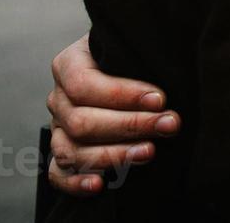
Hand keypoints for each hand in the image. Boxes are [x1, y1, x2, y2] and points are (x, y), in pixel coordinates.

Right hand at [45, 34, 179, 194]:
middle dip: (130, 125)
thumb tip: (171, 60)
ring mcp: (58, 128)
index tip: (160, 99)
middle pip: (81, 121)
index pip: (84, 84)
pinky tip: (100, 185)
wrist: (129, 66)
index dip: (121, 94)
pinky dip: (76, 182)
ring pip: (71, 150)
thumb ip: (142, 49)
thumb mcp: (135, 44)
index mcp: (69, 64)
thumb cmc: (135, 54)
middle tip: (169, 124)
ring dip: (113, 155)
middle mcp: (59, 98)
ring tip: (150, 151)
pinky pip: (59, 174)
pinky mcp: (64, 154)